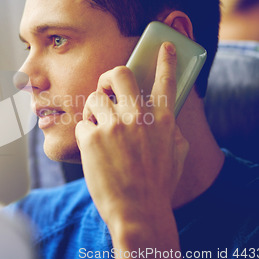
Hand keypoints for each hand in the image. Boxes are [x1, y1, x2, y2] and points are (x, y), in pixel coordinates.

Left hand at [75, 42, 188, 256]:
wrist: (138, 212)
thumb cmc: (157, 186)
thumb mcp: (175, 154)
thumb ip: (171, 130)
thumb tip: (166, 117)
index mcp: (163, 120)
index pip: (166, 81)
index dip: (166, 60)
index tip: (163, 46)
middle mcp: (139, 117)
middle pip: (119, 74)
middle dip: (108, 77)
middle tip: (104, 88)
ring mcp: (114, 126)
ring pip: (94, 98)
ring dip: (94, 111)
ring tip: (98, 129)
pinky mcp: (92, 138)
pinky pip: (83, 123)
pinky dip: (86, 134)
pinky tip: (93, 150)